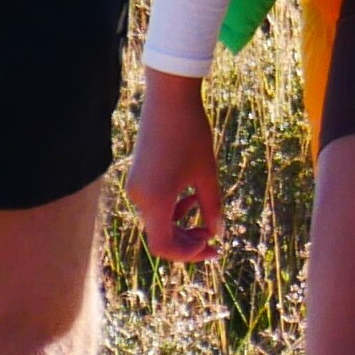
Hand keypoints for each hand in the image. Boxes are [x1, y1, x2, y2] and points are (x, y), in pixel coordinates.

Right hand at [127, 76, 223, 263]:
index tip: (213, 248)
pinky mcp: (138, 178)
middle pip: (161, 237)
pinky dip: (173, 209)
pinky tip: (192, 198)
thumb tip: (217, 233)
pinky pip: (155, 206)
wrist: (169, 99)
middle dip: (189, 242)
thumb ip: (212, 207)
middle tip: (215, 240)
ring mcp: (137, 187)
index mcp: (155, 200)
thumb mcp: (208, 174)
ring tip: (207, 218)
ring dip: (182, 225)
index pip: (164, 247)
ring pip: (159, 222)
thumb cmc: (191, 134)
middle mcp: (140, 198)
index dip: (188, 254)